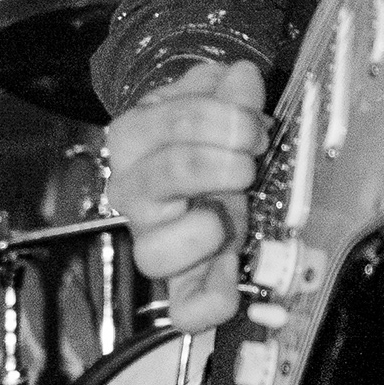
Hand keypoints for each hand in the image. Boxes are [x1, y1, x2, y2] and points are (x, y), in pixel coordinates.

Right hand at [106, 58, 266, 329]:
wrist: (193, 169)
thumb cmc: (198, 136)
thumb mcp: (209, 101)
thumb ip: (225, 89)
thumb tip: (241, 78)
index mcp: (133, 141)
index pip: (163, 124)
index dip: (216, 120)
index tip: (250, 124)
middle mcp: (132, 194)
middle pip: (159, 179)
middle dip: (218, 162)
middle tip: (250, 156)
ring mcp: (153, 240)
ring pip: (155, 252)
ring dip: (203, 230)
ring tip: (230, 212)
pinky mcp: (180, 281)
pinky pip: (184, 306)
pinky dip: (212, 301)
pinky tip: (233, 277)